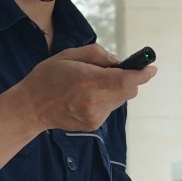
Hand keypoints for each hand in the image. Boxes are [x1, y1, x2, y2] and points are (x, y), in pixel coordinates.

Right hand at [10, 44, 154, 133]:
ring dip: (114, 89)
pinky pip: (109, 108)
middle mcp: (95, 102)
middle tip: (113, 70)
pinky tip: (86, 96)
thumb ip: (98, 55)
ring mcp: (95, 116)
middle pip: (128, 91)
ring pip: (120, 99)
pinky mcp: (93, 125)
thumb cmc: (48, 77)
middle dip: (128, 79)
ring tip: (91, 84)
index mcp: (88, 82)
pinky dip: (105, 99)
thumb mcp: (69, 55)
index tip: (151, 67)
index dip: (142, 74)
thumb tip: (119, 62)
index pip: (127, 80)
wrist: (30, 108)